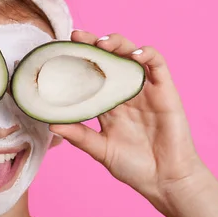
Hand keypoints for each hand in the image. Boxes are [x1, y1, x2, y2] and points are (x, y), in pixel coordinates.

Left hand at [49, 31, 205, 208]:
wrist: (164, 180)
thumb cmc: (133, 166)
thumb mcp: (100, 149)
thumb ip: (80, 136)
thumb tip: (51, 124)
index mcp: (107, 104)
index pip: (90, 75)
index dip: (77, 61)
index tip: (59, 50)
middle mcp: (124, 92)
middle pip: (108, 59)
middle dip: (93, 44)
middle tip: (77, 36)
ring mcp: (145, 90)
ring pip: (131, 55)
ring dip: (118, 44)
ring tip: (102, 43)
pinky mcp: (165, 91)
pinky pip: (157, 65)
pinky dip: (147, 55)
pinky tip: (134, 55)